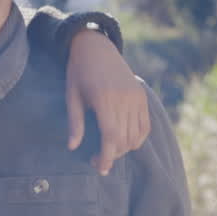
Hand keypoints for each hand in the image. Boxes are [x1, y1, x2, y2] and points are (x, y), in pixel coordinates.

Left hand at [65, 30, 150, 174]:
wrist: (96, 47)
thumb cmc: (78, 72)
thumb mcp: (71, 96)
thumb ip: (74, 122)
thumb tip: (73, 147)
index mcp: (105, 99)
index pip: (111, 137)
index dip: (107, 156)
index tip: (99, 167)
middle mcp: (124, 99)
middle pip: (125, 139)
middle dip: (113, 155)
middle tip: (97, 161)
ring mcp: (136, 98)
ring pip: (137, 135)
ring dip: (124, 148)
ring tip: (108, 151)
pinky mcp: (142, 96)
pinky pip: (145, 125)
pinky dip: (137, 138)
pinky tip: (123, 142)